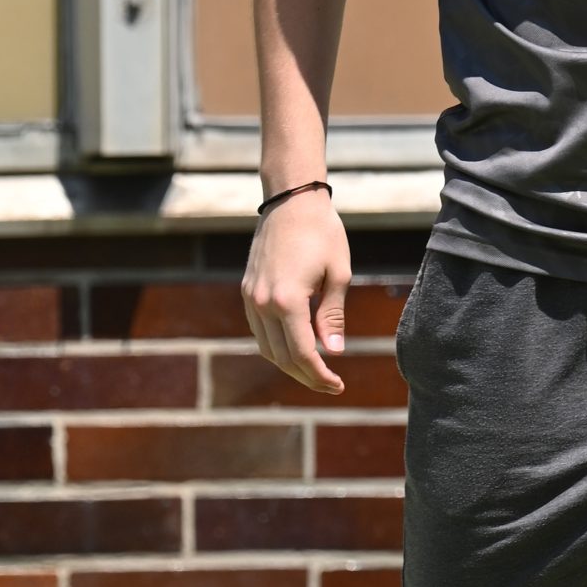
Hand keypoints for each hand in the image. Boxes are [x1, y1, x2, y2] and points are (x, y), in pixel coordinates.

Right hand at [241, 191, 350, 394]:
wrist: (291, 200)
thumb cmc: (322, 233)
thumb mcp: (338, 274)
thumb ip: (332, 316)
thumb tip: (334, 351)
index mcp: (287, 301)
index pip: (303, 354)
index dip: (320, 376)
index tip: (338, 386)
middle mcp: (262, 303)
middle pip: (282, 357)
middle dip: (307, 376)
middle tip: (331, 385)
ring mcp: (251, 297)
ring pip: (266, 348)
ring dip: (289, 365)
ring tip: (315, 371)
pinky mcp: (247, 290)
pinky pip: (259, 330)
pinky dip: (276, 346)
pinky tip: (296, 348)